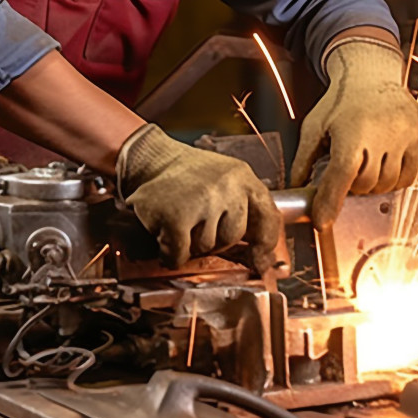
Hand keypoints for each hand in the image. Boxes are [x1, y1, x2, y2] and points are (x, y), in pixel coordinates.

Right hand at [116, 123, 281, 271]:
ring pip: (205, 247)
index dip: (265, 242)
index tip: (260, 258)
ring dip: (190, 244)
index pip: (267, 216)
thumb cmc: (188, 175)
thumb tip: (262, 259)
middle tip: (196, 222)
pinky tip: (165, 237)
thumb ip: (245, 208)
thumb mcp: (225, 180)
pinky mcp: (176, 216)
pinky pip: (180, 255)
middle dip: (214, 238)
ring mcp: (202, 200)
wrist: (150, 158)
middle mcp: (227, 186)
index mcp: (242, 176)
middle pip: (232, 237)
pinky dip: (170, 254)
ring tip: (180, 220)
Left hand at [290, 39, 417, 230]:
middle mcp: (381, 136)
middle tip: (347, 169)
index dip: (330, 202)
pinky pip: (408, 177)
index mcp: (352, 132)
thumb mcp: (315, 126)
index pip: (341, 177)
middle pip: (364, 185)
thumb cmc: (341, 99)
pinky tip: (383, 162)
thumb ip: (304, 160)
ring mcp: (404, 138)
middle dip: (352, 186)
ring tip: (365, 160)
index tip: (323, 222)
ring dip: (373, 183)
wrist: (371, 74)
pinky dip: (394, 179)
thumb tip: (296, 189)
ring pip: (387, 185)